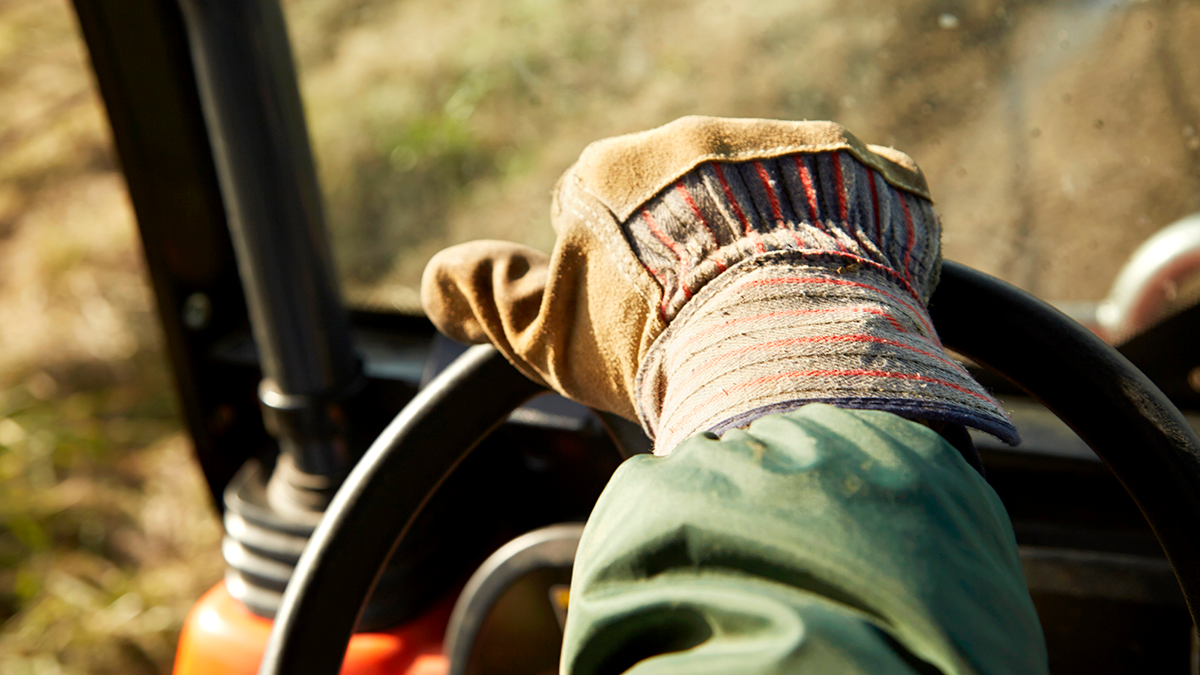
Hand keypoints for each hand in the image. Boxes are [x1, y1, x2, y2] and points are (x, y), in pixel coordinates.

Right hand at [422, 116, 1014, 452]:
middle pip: (699, 205)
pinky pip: (867, 199)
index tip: (656, 329)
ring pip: (781, 199)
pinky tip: (844, 297)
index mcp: (617, 168)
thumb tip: (437, 276)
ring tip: (788, 319)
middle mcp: (702, 138)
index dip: (631, 285)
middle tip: (725, 330)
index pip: (615, 220)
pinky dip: (860, 243)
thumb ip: (482, 296)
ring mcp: (792, 143)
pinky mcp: (875, 167)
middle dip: (707, 258)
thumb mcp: (545, 337)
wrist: (785, 351)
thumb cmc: (653, 349)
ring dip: (783, 248)